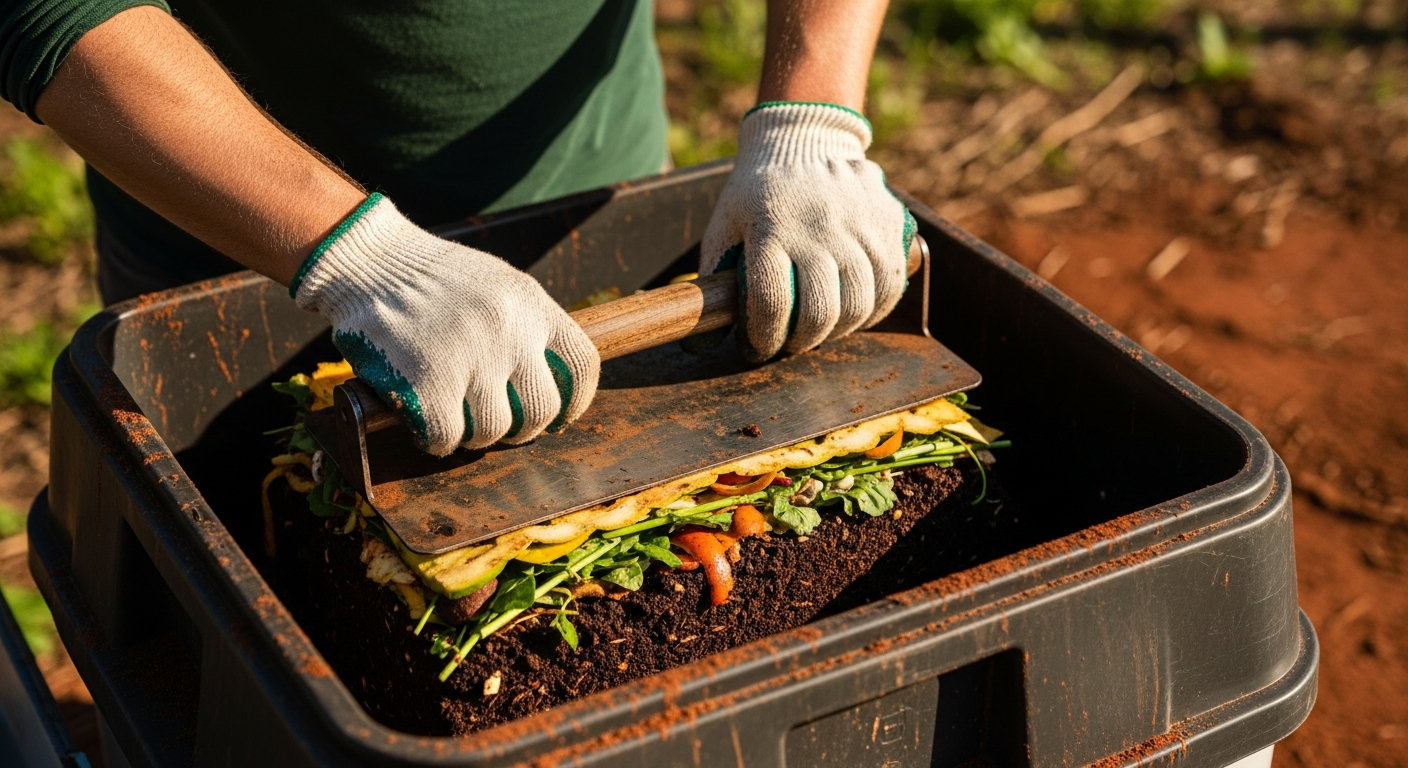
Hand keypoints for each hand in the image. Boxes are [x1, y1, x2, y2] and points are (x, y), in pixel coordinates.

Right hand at [292, 195, 599, 455]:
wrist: (369, 261)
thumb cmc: (432, 278)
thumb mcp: (496, 285)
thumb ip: (526, 325)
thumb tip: (549, 380)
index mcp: (531, 304)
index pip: (582, 365)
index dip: (576, 401)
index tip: (559, 416)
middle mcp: (510, 330)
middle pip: (543, 409)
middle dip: (523, 429)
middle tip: (501, 427)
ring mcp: (471, 357)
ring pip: (495, 429)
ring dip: (477, 437)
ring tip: (458, 422)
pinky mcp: (428, 381)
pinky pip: (447, 436)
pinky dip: (437, 441)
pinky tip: (427, 426)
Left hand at [701, 102, 915, 361]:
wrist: (804, 139)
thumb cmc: (757, 192)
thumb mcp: (725, 225)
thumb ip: (714, 280)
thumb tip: (700, 342)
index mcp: (771, 229)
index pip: (771, 302)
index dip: (764, 338)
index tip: (758, 348)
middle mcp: (818, 228)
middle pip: (821, 311)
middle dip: (802, 342)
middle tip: (790, 343)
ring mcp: (858, 226)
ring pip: (860, 304)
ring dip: (838, 331)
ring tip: (820, 329)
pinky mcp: (888, 225)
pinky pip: (891, 285)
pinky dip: (874, 311)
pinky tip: (854, 313)